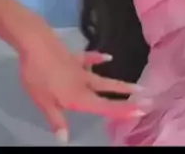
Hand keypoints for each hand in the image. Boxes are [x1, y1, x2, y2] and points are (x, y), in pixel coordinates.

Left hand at [19, 32, 144, 143]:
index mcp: (78, 97)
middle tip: (147, 96)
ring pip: (103, 78)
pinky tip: (107, 57)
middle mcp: (84, 83)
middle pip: (109, 91)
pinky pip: (90, 60)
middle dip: (127, 96)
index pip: (104, 107)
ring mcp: (80, 69)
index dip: (123, 110)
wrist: (37, 44)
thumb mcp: (44, 102)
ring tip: (134, 85)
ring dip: (118, 83)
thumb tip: (66, 140)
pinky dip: (98, 59)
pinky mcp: (74, 57)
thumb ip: (57, 120)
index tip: (143, 109)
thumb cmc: (39, 76)